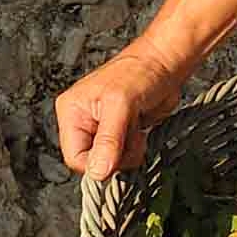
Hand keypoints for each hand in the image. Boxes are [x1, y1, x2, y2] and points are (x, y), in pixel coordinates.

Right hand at [56, 43, 194, 181]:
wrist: (164, 65)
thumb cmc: (139, 72)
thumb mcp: (121, 106)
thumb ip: (109, 140)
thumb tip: (98, 171)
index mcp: (72, 112)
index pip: (74, 157)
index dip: (97, 163)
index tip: (119, 154)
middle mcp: (83, 122)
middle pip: (92, 162)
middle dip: (116, 156)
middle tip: (131, 136)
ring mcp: (101, 130)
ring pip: (110, 162)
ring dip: (129, 153)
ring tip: (135, 129)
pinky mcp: (119, 134)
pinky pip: (124, 156)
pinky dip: (135, 150)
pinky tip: (139, 131)